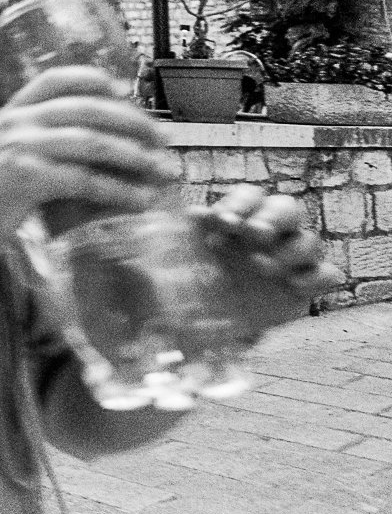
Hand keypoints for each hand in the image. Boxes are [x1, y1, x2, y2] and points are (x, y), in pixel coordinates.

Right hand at [0, 67, 176, 256]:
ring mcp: (20, 146)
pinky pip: (86, 179)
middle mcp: (16, 121)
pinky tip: (140, 199)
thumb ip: (49, 155)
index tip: (127, 92)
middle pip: (89, 107)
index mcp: (11, 112)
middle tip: (164, 138)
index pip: (57, 78)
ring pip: (94, 141)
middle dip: (134, 122)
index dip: (97, 80)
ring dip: (137, 157)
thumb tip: (111, 163)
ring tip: (163, 170)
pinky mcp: (26, 176)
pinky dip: (120, 190)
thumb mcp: (10, 161)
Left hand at [201, 184, 345, 337]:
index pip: (251, 195)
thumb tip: (196, 212)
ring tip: (260, 266)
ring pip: (310, 240)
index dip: (241, 203)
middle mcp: (272, 233)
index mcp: (242, 217)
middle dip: (273, 217)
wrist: (212, 319)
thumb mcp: (185, 254)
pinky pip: (329, 273)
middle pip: (288, 208)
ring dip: (289, 251)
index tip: (222, 221)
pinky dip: (316, 277)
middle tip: (254, 233)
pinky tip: (292, 285)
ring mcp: (292, 258)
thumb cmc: (197, 277)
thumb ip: (189, 232)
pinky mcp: (307, 285)